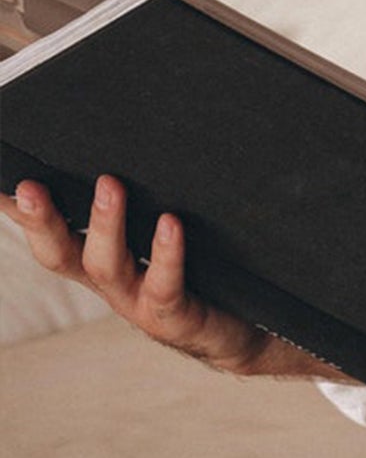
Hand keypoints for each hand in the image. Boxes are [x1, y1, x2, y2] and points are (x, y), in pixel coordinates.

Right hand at [0, 175, 336, 378]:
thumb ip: (141, 192)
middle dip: (38, 218)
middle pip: (57, 250)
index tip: (2, 178)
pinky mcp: (176, 319)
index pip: (45, 225)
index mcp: (96, 253)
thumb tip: (127, 128)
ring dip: (105, 224)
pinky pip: (165, 287)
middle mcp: (108, 279)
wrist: (249, 329)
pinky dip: (166, 255)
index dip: (14, 207)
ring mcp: (137, 302)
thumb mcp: (165, 226)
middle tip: (26, 185)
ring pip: (106, 266)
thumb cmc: (204, 268)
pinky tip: (170, 224)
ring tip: (109, 184)